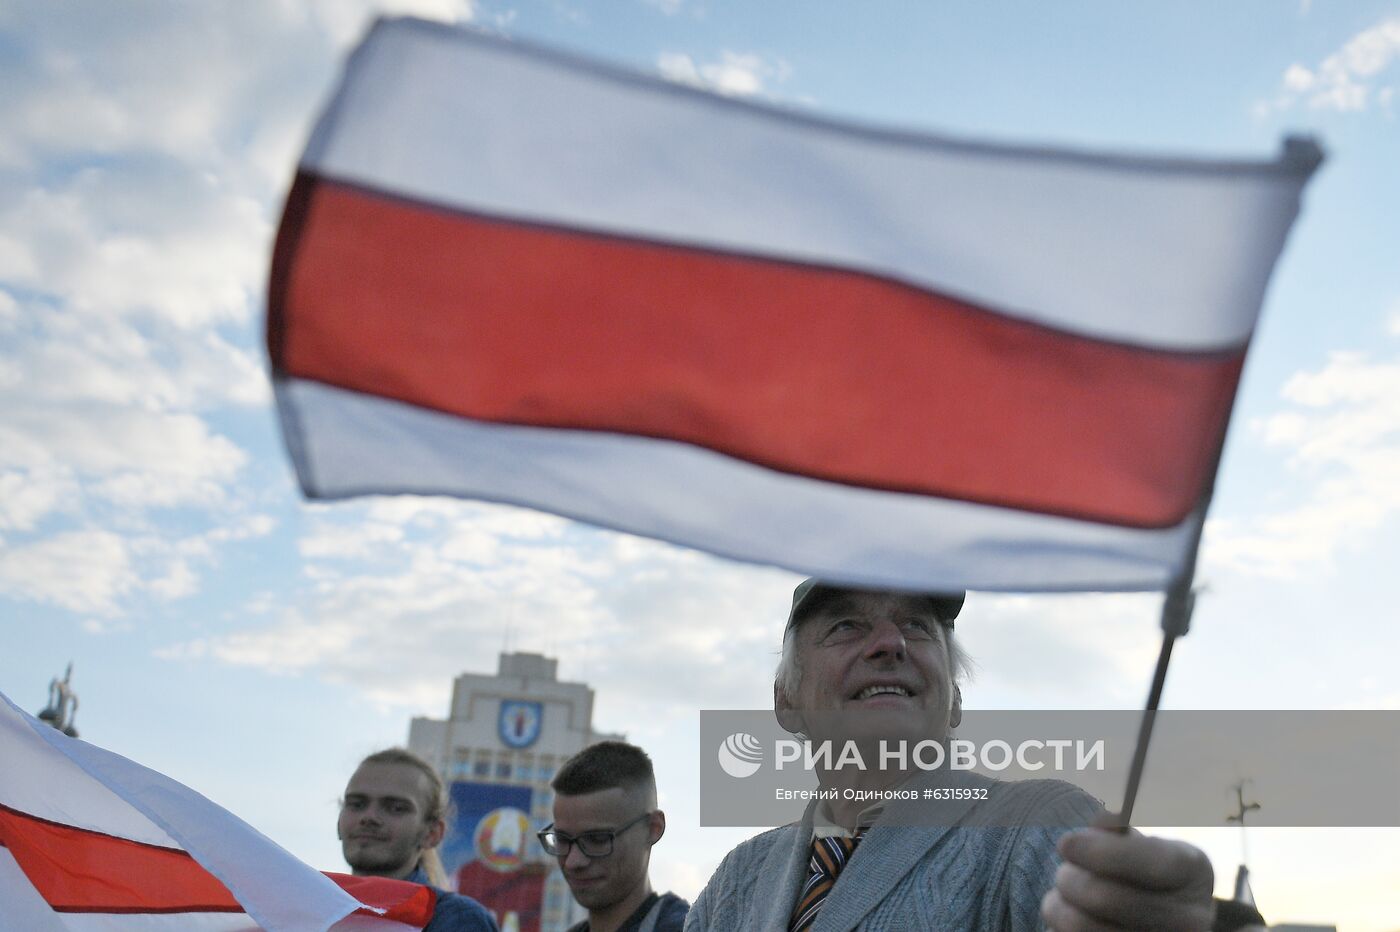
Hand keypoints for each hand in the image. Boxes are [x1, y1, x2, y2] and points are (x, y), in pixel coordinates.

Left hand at [1042, 813, 1214, 930]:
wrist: (1154, 918)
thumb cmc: (1136, 868)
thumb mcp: (1136, 840)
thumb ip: (1117, 827)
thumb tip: (1105, 820)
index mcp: (1193, 872)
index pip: (1152, 863)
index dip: (1102, 852)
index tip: (1066, 843)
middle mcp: (1189, 919)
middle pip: (1105, 897)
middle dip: (1070, 877)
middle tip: (1065, 871)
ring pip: (1080, 925)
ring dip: (1060, 904)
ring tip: (1069, 895)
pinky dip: (1061, 925)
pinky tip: (1076, 917)